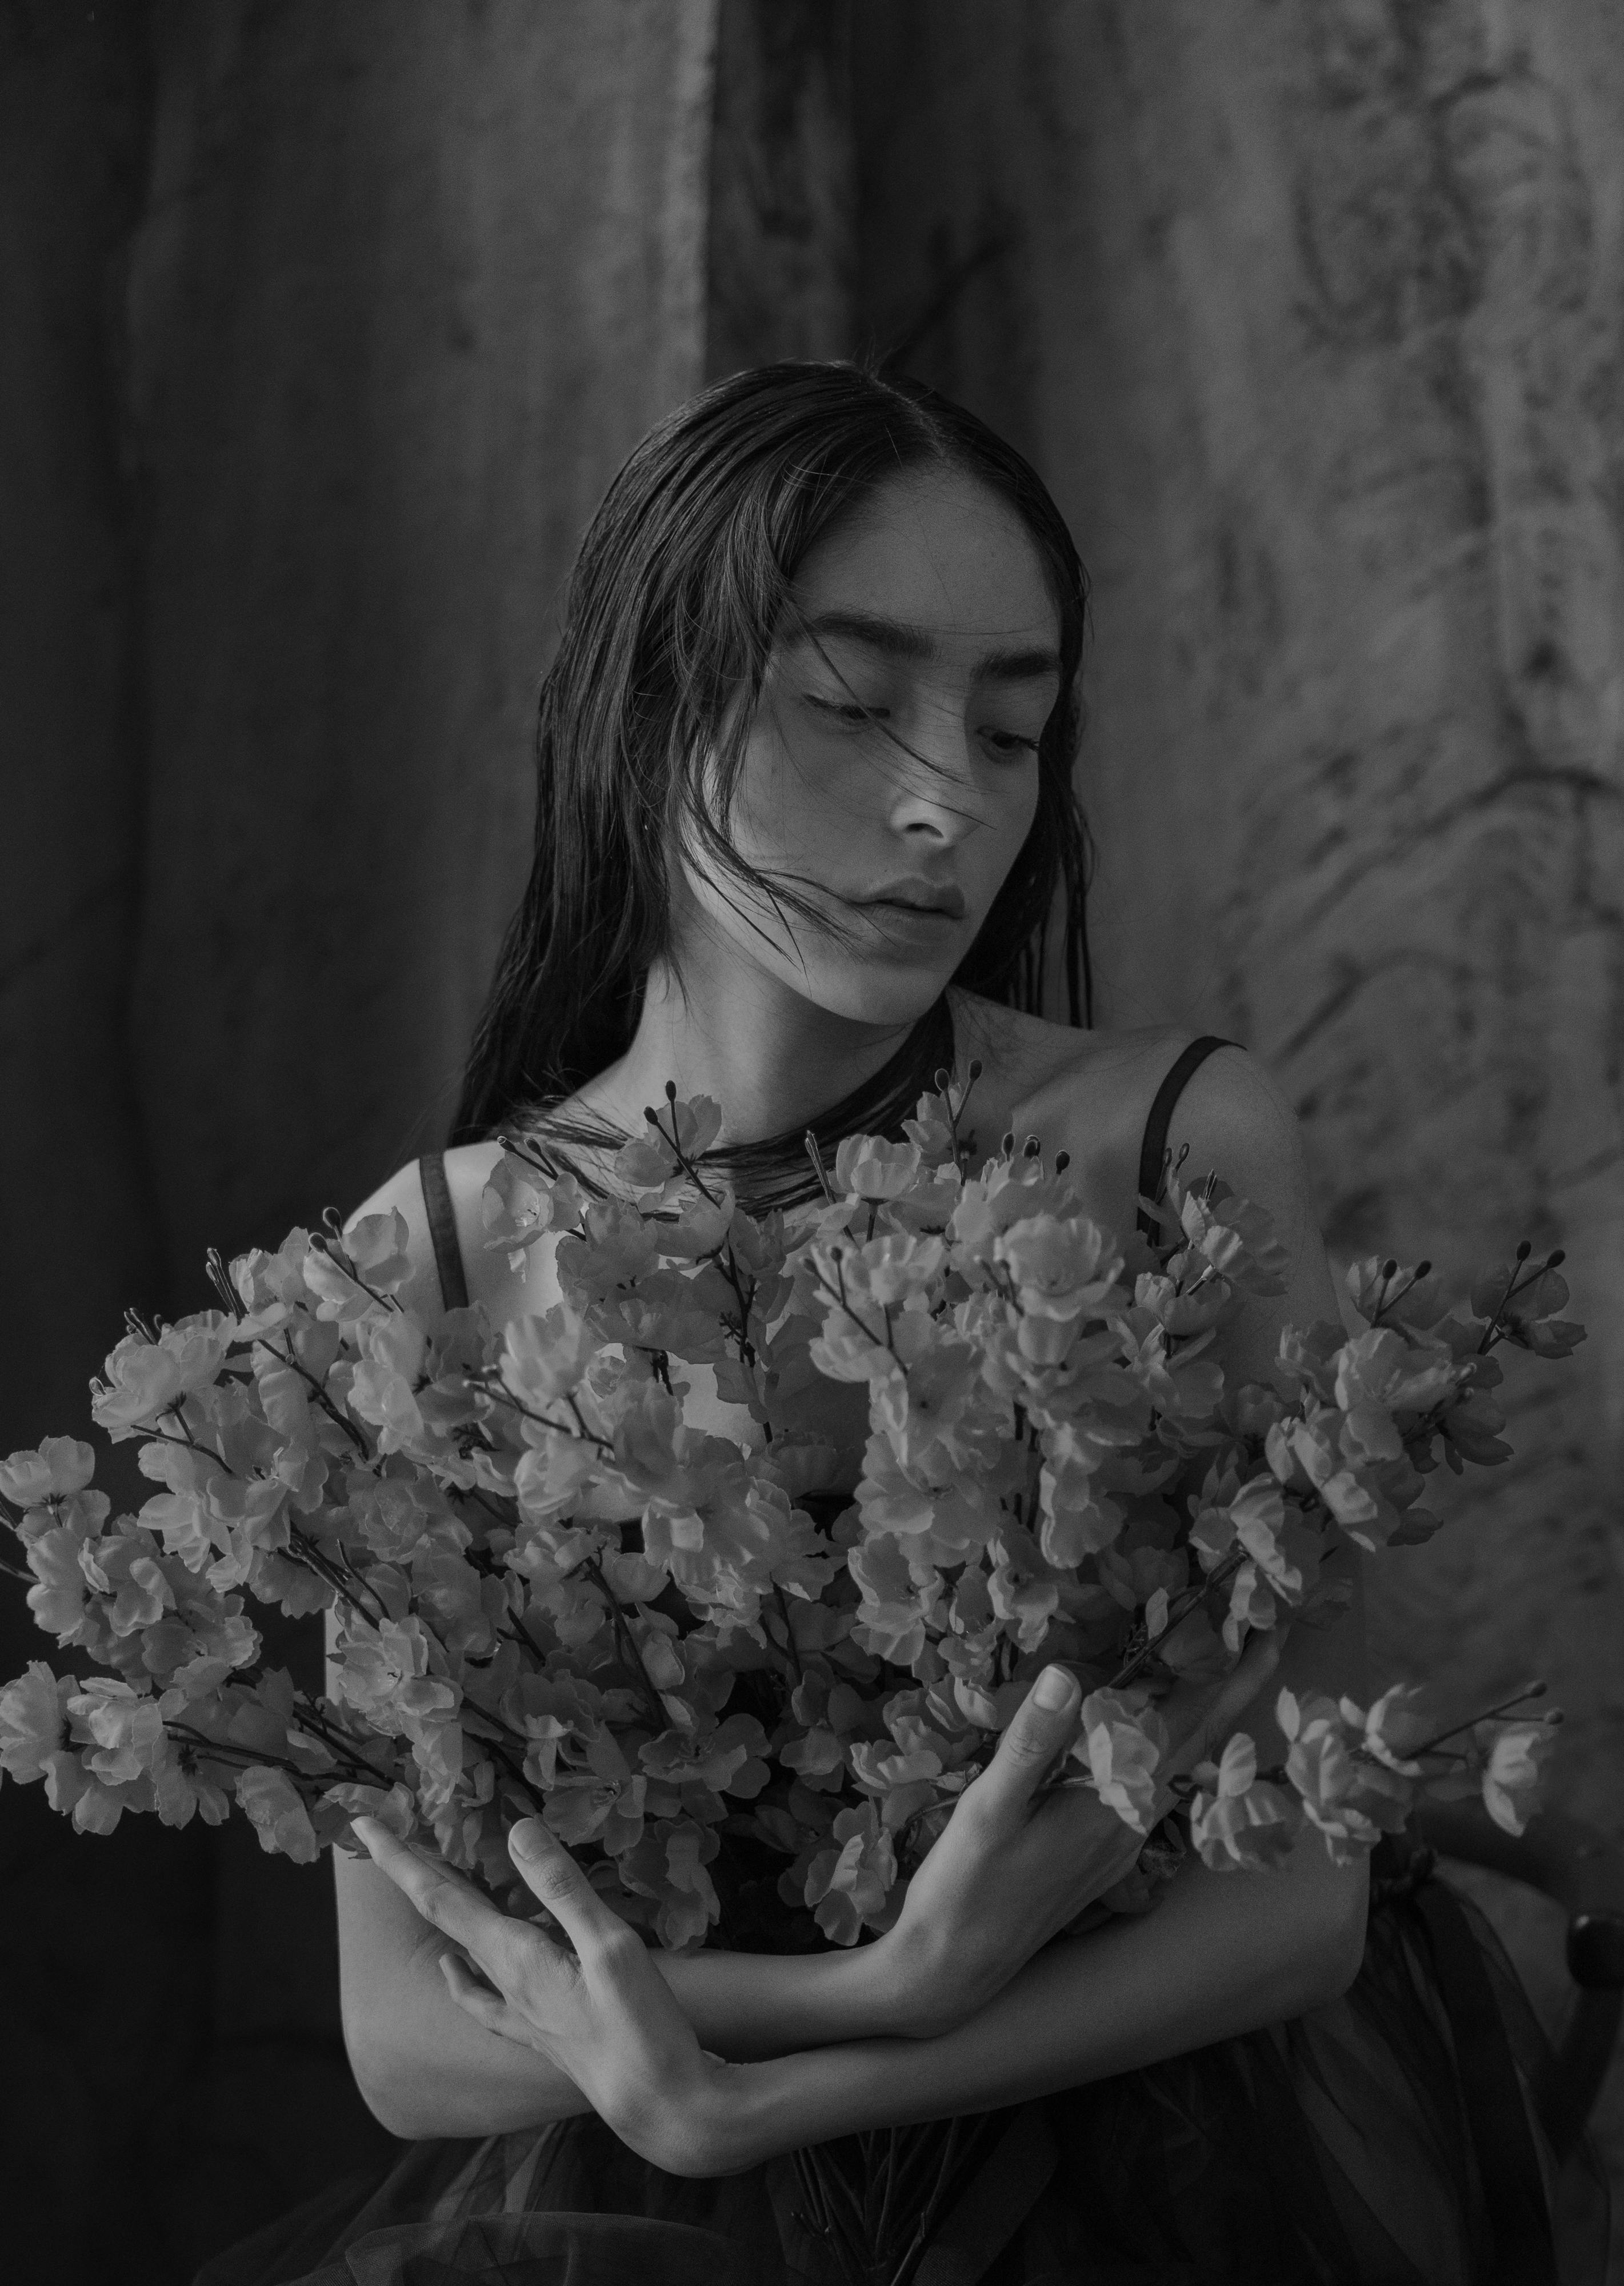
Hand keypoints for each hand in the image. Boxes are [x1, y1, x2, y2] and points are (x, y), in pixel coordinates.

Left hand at [351, 1815, 730, 2175]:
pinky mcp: (537, 2029)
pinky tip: (455, 1968)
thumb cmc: (638, 2025)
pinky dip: (459, 1973)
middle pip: (441, 1914)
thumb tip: (516, 1830)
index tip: (359, 1824)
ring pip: (459, 1945)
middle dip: (407, 1869)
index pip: (440, 1897)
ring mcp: (517, 2010)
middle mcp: (502, 1982)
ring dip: (436, 1905)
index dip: (399, 1859)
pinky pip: (479, 1993)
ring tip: (423, 1870)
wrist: (657, 2104)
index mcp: (513, 1957)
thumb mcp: (609, 1945)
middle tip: (371, 1831)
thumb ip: (562, 1887)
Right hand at [871, 1631, 1284, 2037]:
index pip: (1185, 1728)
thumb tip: (1068, 1673)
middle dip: (1232, 1691)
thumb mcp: (989, 1809)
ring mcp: (1118, 1844)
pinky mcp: (1100, 1856)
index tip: (1267, 1636)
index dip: (1227, 1680)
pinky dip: (1163, 1749)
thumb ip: (1032, 1742)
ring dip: (1200, 1718)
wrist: (953, 1970)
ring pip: (1173, 1768)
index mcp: (1111, 1805)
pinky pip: (1147, 1789)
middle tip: (1267, 1639)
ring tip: (1219, 1673)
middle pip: (1194, 1745)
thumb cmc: (966, 1887)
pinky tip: (1148, 1735)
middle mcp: (1129, 1825)